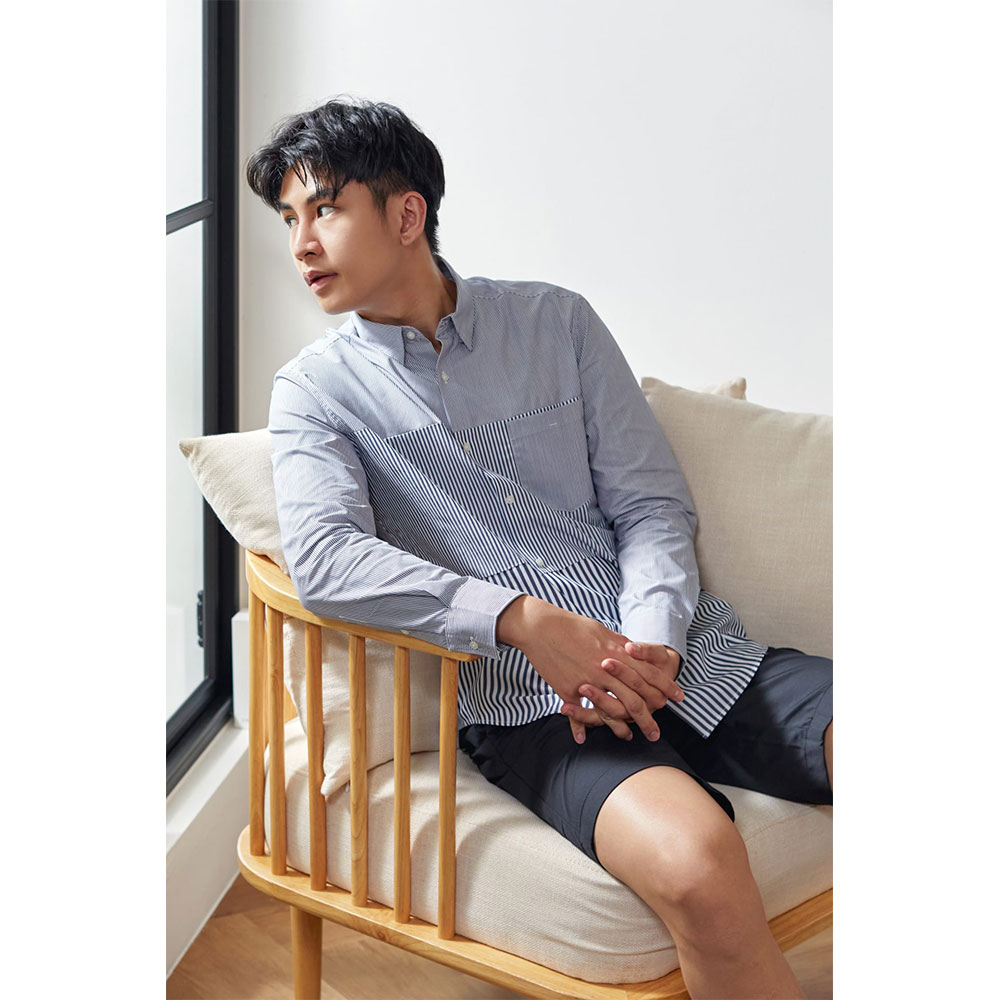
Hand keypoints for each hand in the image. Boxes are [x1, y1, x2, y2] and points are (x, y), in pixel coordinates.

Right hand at [497, 597, 683, 743]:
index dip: (666, 687)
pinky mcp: (568, 690)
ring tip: (629, 737)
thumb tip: (634, 652)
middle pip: (635, 699)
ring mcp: (587, 682)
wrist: (541, 627)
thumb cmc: (572, 626)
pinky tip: (583, 739)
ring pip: (611, 711)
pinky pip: (578, 713)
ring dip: (621, 727)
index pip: (650, 674)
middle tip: (657, 732)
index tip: (678, 698)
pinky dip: (580, 727)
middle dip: (649, 717)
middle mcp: (606, 671)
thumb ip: (620, 645)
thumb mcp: (602, 632)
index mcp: (617, 654)